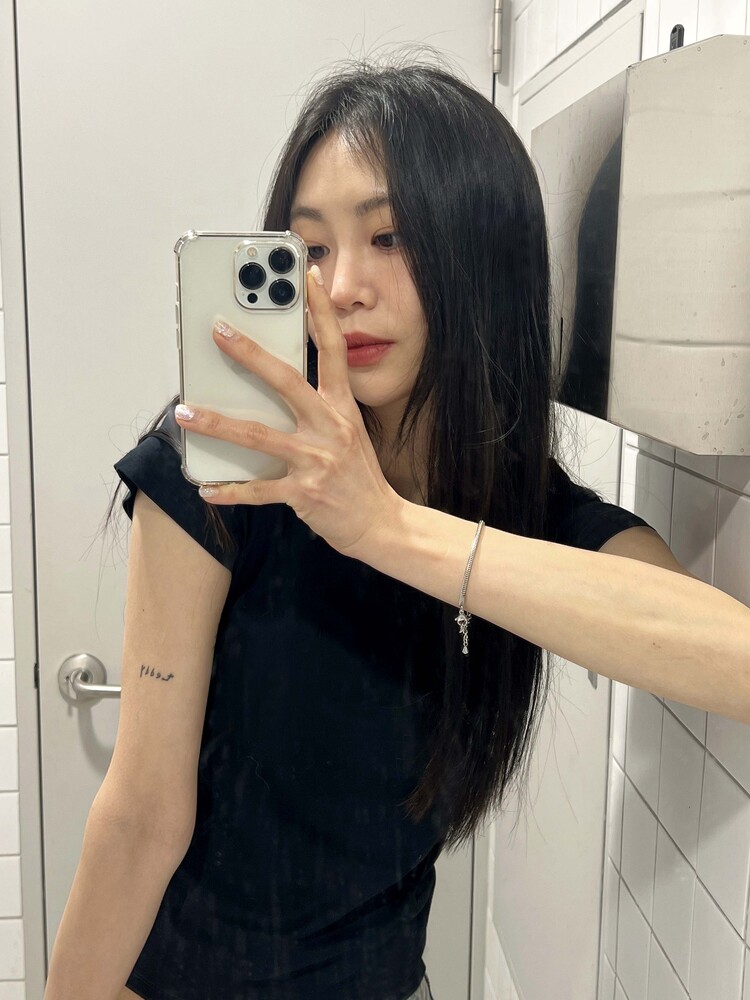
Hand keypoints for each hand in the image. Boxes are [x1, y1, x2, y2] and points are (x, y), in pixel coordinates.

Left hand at [174, 266, 403, 558]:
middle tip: (218, 330)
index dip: (321, 310)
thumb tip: (272, 387)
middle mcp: (330, 428)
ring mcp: (317, 461)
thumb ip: (318, 408)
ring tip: (184, 411)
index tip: (307, 277)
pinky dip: (230, 490)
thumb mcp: (348, 433)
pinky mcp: (305, 493)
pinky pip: (258, 490)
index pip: (334, 348)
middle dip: (249, 353)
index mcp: (343, 407)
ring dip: (217, 423)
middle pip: (286, 381)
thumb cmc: (359, 476)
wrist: (381, 524)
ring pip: (258, 435)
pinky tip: (206, 488)